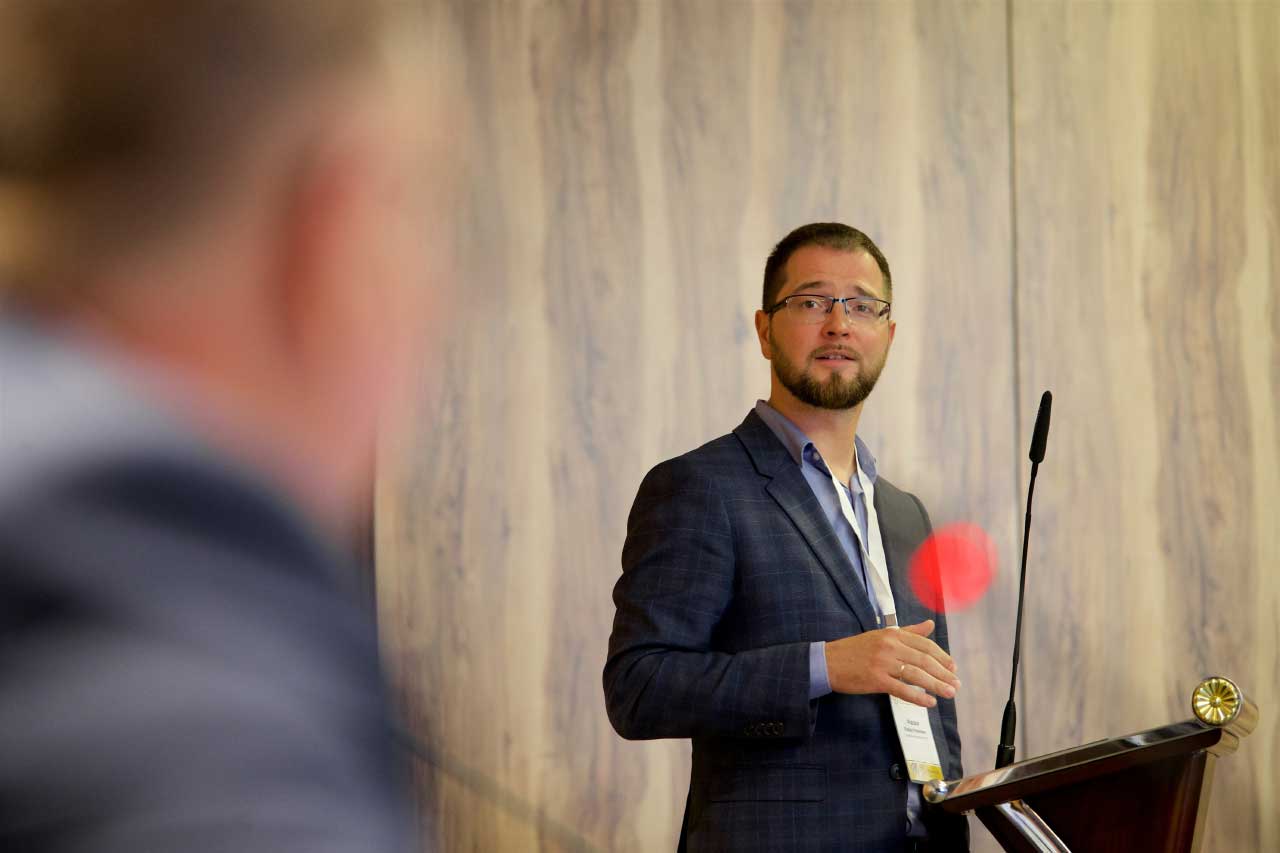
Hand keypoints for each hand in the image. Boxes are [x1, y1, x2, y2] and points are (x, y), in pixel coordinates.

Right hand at [824, 620, 959, 707]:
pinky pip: (902, 689)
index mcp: (892, 634)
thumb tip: (930, 624)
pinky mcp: (875, 679)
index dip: (942, 656)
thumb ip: (908, 631)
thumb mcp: (881, 635)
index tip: (953, 668)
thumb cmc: (855, 650)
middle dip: (943, 673)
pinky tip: (929, 703)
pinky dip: (918, 697)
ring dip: (936, 685)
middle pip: (924, 660)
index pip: (924, 644)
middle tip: (956, 684)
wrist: (828, 662)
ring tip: (949, 693)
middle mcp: (889, 646)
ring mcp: (882, 663)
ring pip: (916, 674)